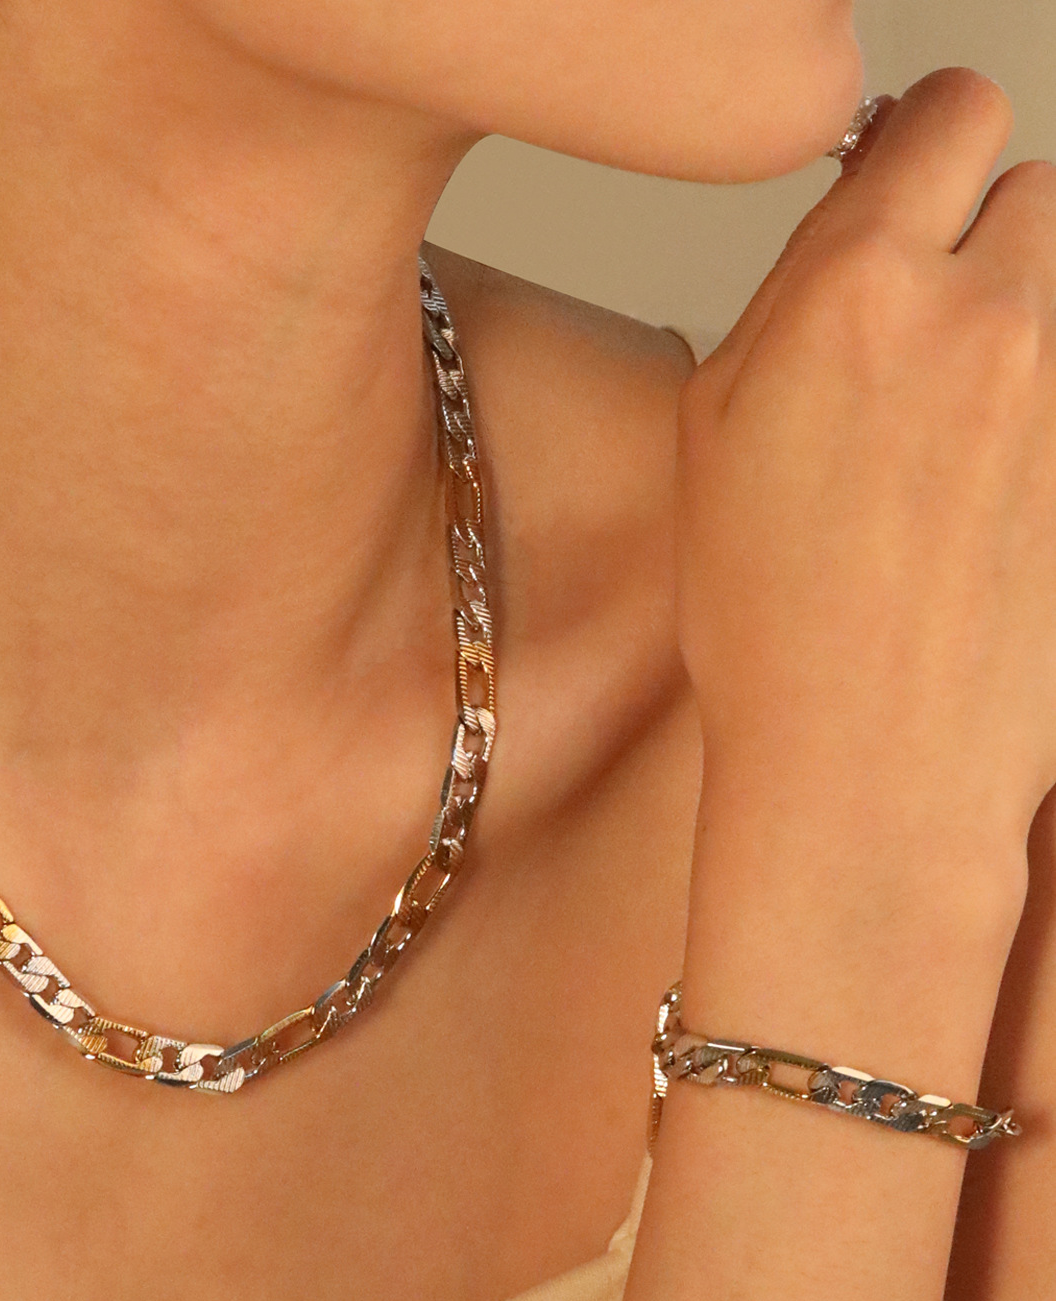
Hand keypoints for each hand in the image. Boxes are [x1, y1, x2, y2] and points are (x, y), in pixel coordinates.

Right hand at [678, 70, 1055, 867]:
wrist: (867, 751)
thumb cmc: (768, 616)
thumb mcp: (714, 427)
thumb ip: (793, 298)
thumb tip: (856, 227)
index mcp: (856, 291)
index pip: (949, 112)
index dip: (926, 147)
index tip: (915, 185)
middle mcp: (985, 315)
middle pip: (1034, 190)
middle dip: (981, 245)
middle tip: (926, 338)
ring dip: (1019, 329)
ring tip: (957, 437)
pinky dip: (1039, 415)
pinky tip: (987, 494)